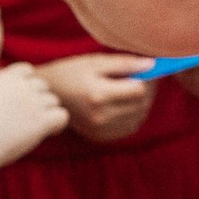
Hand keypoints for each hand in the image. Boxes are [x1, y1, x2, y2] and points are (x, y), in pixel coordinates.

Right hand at [0, 63, 67, 174]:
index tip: (22, 100)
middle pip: (42, 86)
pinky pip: (62, 116)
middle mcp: (21, 86)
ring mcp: (33, 102)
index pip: (26, 70)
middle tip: (29, 118)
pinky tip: (50, 132)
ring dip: (47, 112)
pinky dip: (58, 124)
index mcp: (4, 77)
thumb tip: (9, 91)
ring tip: (36, 128)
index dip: (27, 84)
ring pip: (53, 101)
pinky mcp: (41, 120)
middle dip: (38, 99)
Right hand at [38, 52, 157, 142]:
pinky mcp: (99, 136)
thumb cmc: (69, 73)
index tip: (147, 70)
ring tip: (134, 91)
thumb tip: (152, 65)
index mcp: (99, 95)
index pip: (140, 90)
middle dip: (148, 91)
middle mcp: (100, 116)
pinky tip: (126, 106)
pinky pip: (129, 128)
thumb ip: (124, 63)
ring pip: (138, 118)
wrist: (46, 95)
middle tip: (144, 78)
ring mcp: (100, 129)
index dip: (149, 79)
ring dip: (142, 104)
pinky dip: (134, 117)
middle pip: (141, 105)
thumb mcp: (94, 62)